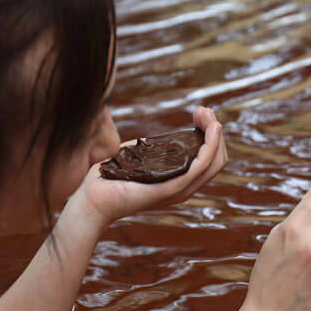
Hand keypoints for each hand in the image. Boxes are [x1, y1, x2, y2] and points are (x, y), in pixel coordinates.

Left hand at [76, 107, 227, 226]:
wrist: (92, 199)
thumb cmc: (109, 179)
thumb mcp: (137, 160)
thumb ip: (149, 152)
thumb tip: (150, 139)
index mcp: (179, 181)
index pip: (209, 159)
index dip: (210, 134)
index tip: (200, 114)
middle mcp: (185, 187)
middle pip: (218, 159)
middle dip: (214, 130)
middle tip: (204, 111)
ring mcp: (181, 189)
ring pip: (214, 161)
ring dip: (214, 133)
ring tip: (206, 114)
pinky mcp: (173, 188)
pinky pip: (201, 165)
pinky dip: (211, 145)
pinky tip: (211, 129)